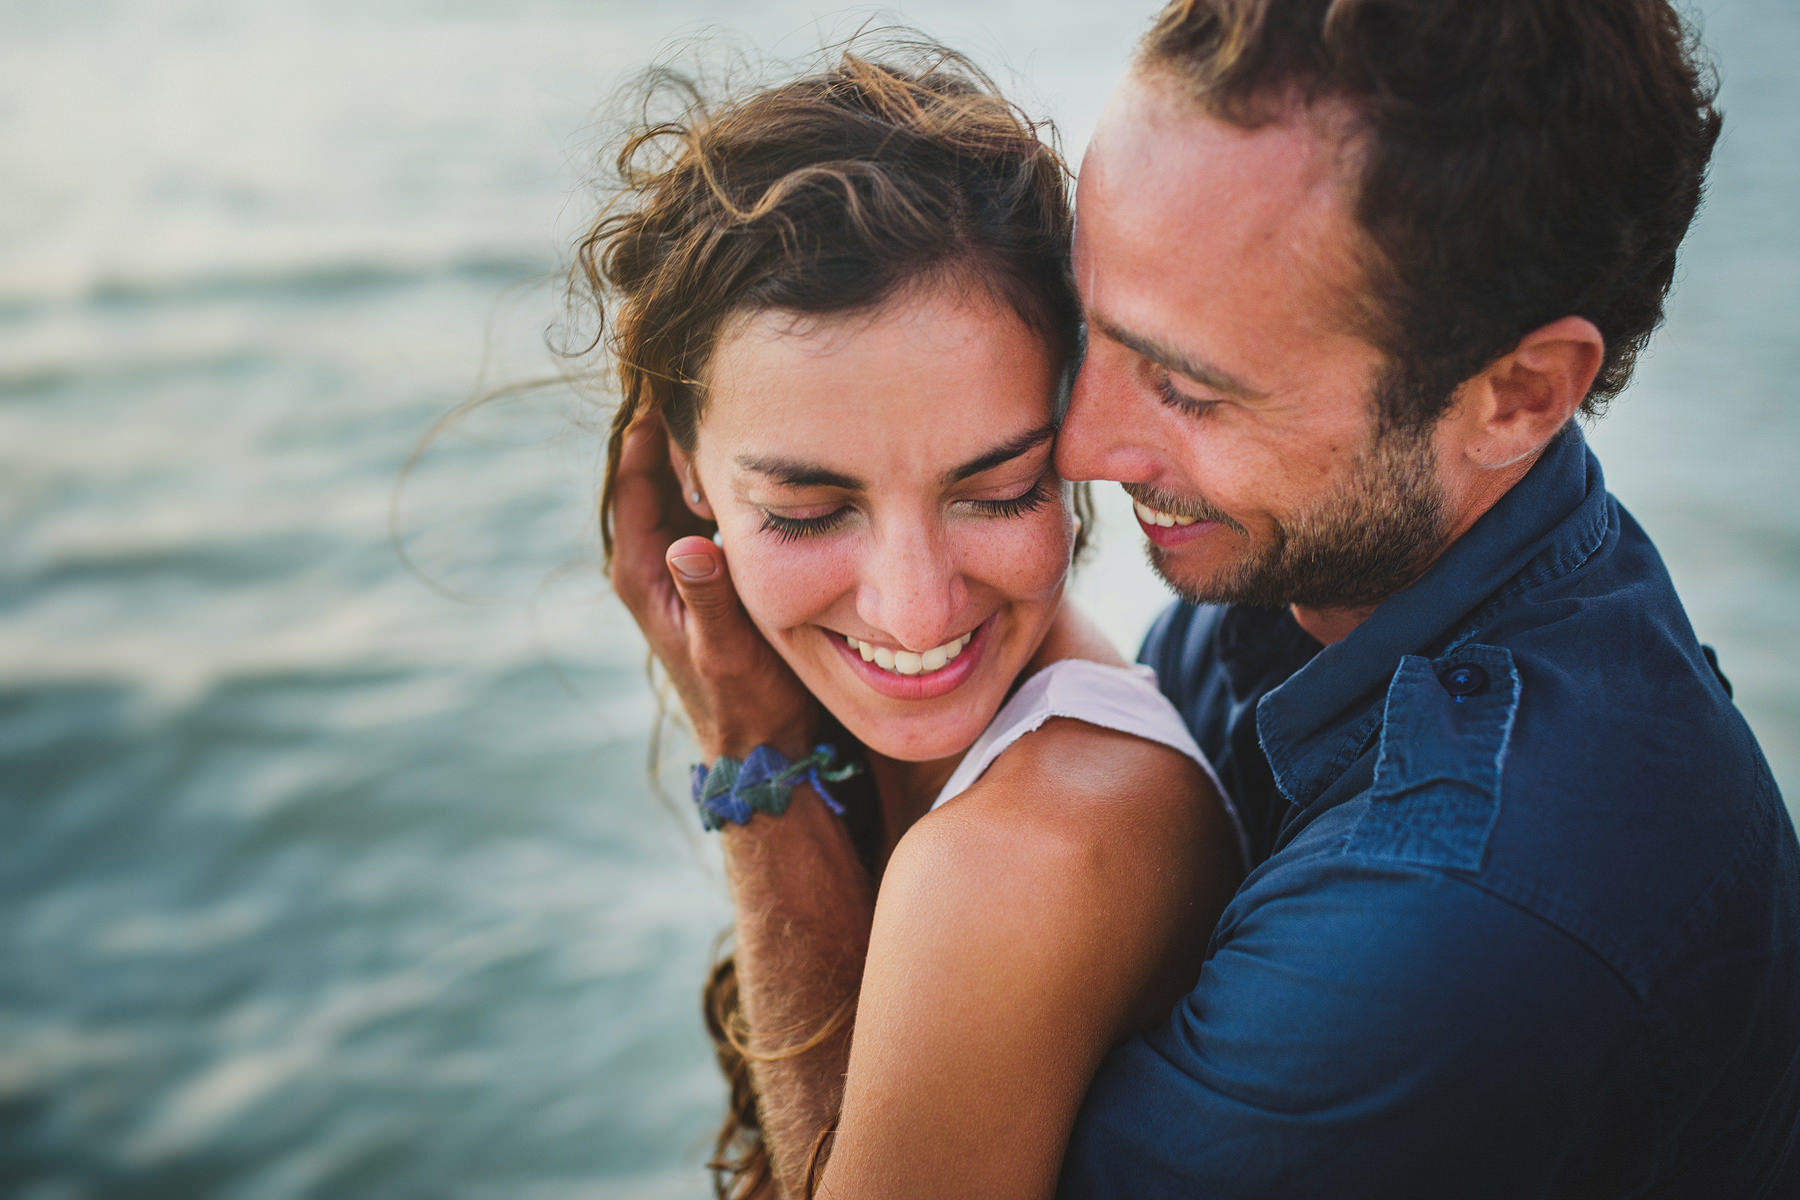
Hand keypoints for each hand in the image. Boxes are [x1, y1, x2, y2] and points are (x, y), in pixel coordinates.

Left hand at [608, 414, 816, 759]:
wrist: (758, 741)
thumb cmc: (742, 697)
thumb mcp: (726, 646)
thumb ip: (707, 595)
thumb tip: (686, 544)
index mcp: (637, 569)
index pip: (629, 478)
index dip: (650, 431)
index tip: (679, 391)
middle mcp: (649, 558)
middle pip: (653, 472)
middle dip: (685, 435)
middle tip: (727, 402)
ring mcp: (677, 561)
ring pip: (681, 486)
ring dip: (709, 456)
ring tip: (748, 419)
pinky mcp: (705, 568)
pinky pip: (706, 507)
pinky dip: (727, 483)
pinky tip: (763, 464)